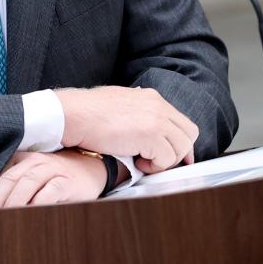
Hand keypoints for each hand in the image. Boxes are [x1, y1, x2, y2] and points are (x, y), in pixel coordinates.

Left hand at [0, 150, 106, 209]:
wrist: (91, 169)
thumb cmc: (55, 178)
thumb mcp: (31, 180)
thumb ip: (10, 190)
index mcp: (18, 160)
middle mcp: (32, 161)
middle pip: (6, 180)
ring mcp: (50, 169)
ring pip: (25, 184)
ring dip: (11, 202)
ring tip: (1, 219)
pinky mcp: (65, 181)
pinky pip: (49, 192)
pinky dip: (38, 203)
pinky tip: (30, 214)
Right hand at [54, 86, 197, 173]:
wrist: (73, 114)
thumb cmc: (87, 112)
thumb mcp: (118, 103)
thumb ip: (135, 111)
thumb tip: (141, 125)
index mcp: (151, 97)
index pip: (181, 121)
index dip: (182, 142)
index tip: (179, 157)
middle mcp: (158, 105)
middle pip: (189, 133)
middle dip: (178, 152)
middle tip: (160, 163)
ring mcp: (156, 118)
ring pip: (181, 147)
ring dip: (164, 161)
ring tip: (142, 161)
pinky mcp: (150, 134)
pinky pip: (166, 159)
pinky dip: (154, 166)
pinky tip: (136, 162)